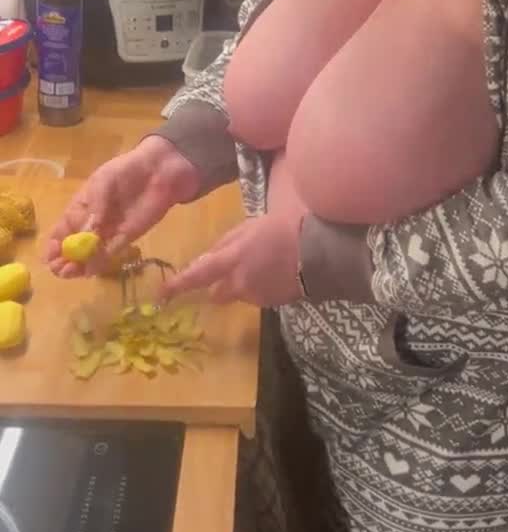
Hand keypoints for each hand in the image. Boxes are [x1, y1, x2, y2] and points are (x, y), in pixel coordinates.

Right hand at [46, 137, 200, 277]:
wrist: (157, 171)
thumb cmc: (125, 171)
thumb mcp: (103, 183)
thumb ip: (95, 207)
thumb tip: (87, 232)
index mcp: (80, 208)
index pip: (62, 230)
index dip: (54, 245)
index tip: (50, 256)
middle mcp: (92, 224)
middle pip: (73, 246)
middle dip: (64, 259)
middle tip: (60, 269)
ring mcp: (109, 232)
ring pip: (90, 254)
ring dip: (79, 265)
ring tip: (71, 272)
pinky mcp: (127, 238)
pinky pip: (110, 253)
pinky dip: (100, 262)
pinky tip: (90, 270)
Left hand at [160, 213, 303, 306]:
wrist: (321, 254)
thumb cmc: (285, 230)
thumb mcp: (251, 227)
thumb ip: (227, 242)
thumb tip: (210, 256)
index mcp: (231, 261)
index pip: (197, 276)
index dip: (178, 285)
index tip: (162, 294)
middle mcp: (239, 284)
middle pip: (217, 292)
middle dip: (219, 284)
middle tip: (233, 267)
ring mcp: (257, 297)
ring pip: (240, 293)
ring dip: (244, 282)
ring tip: (266, 262)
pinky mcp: (273, 304)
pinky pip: (259, 295)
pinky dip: (262, 286)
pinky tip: (278, 270)